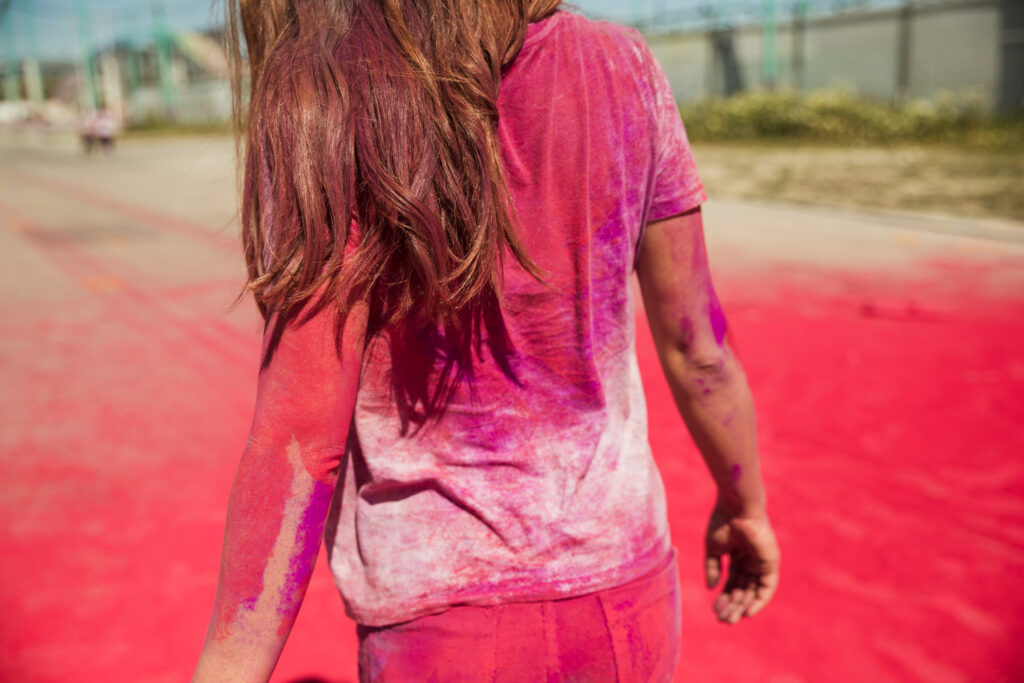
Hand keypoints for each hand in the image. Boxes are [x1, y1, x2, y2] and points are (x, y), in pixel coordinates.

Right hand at [704, 502, 779, 623]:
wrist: (735, 506)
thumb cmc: (723, 521)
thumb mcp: (714, 548)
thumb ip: (713, 568)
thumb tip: (712, 588)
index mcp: (738, 556)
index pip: (732, 582)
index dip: (724, 596)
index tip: (715, 609)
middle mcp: (751, 561)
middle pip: (742, 589)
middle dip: (732, 605)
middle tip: (722, 620)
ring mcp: (761, 562)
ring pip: (753, 591)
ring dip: (742, 606)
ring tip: (729, 620)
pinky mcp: (771, 563)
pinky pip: (766, 588)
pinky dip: (758, 601)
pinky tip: (747, 613)